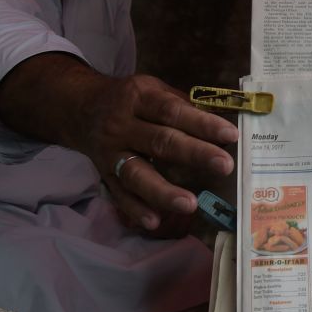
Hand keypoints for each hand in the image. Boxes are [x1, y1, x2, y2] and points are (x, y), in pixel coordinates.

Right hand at [0, 55, 237, 231]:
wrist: (80, 108)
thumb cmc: (132, 101)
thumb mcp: (154, 90)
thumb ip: (185, 107)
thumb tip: (224, 126)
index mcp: (139, 98)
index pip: (173, 111)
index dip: (202, 123)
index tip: (231, 135)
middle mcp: (121, 125)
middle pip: (159, 142)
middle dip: (194, 154)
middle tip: (225, 166)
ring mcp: (110, 153)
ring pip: (136, 174)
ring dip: (163, 192)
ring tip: (190, 204)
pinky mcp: (103, 175)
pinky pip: (119, 195)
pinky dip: (136, 210)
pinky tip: (155, 221)